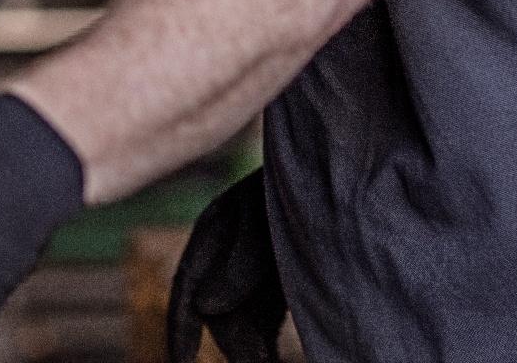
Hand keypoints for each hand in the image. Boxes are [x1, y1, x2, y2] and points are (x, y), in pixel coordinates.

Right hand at [167, 169, 286, 362]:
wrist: (335, 172)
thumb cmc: (294, 194)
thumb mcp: (264, 227)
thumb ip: (237, 268)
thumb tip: (204, 307)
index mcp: (212, 231)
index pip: (186, 285)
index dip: (181, 325)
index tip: (182, 361)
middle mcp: (227, 250)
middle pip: (217, 310)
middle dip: (232, 344)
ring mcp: (253, 264)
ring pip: (240, 317)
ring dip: (250, 344)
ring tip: (270, 359)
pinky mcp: (278, 276)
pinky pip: (264, 315)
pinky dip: (267, 337)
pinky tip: (274, 351)